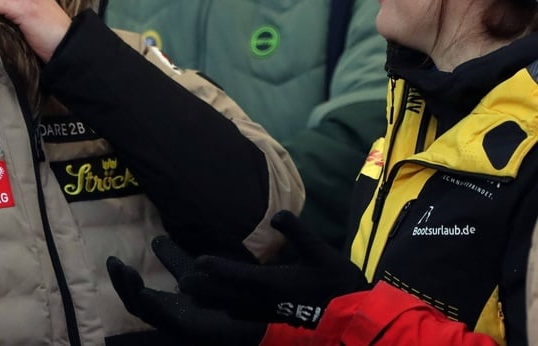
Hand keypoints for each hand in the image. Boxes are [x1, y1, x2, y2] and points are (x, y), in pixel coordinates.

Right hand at [106, 255, 265, 345]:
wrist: (253, 317)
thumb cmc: (222, 298)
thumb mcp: (195, 274)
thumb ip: (175, 260)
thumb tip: (156, 239)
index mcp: (167, 306)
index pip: (138, 294)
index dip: (123, 279)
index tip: (111, 258)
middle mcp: (169, 317)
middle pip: (137, 305)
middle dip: (123, 285)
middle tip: (113, 263)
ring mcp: (180, 326)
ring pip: (149, 313)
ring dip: (134, 294)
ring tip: (125, 272)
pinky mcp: (193, 331)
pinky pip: (169, 321)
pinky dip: (155, 307)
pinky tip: (147, 293)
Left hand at [180, 210, 369, 327]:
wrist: (353, 320)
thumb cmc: (338, 284)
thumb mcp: (322, 253)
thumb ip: (298, 232)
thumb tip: (277, 215)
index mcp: (273, 283)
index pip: (236, 275)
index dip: (215, 268)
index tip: (198, 261)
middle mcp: (264, 302)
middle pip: (226, 296)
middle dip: (204, 288)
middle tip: (184, 282)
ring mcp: (268, 315)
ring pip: (232, 309)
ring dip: (212, 301)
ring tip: (194, 294)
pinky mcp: (274, 323)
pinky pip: (244, 317)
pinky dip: (228, 309)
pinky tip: (225, 307)